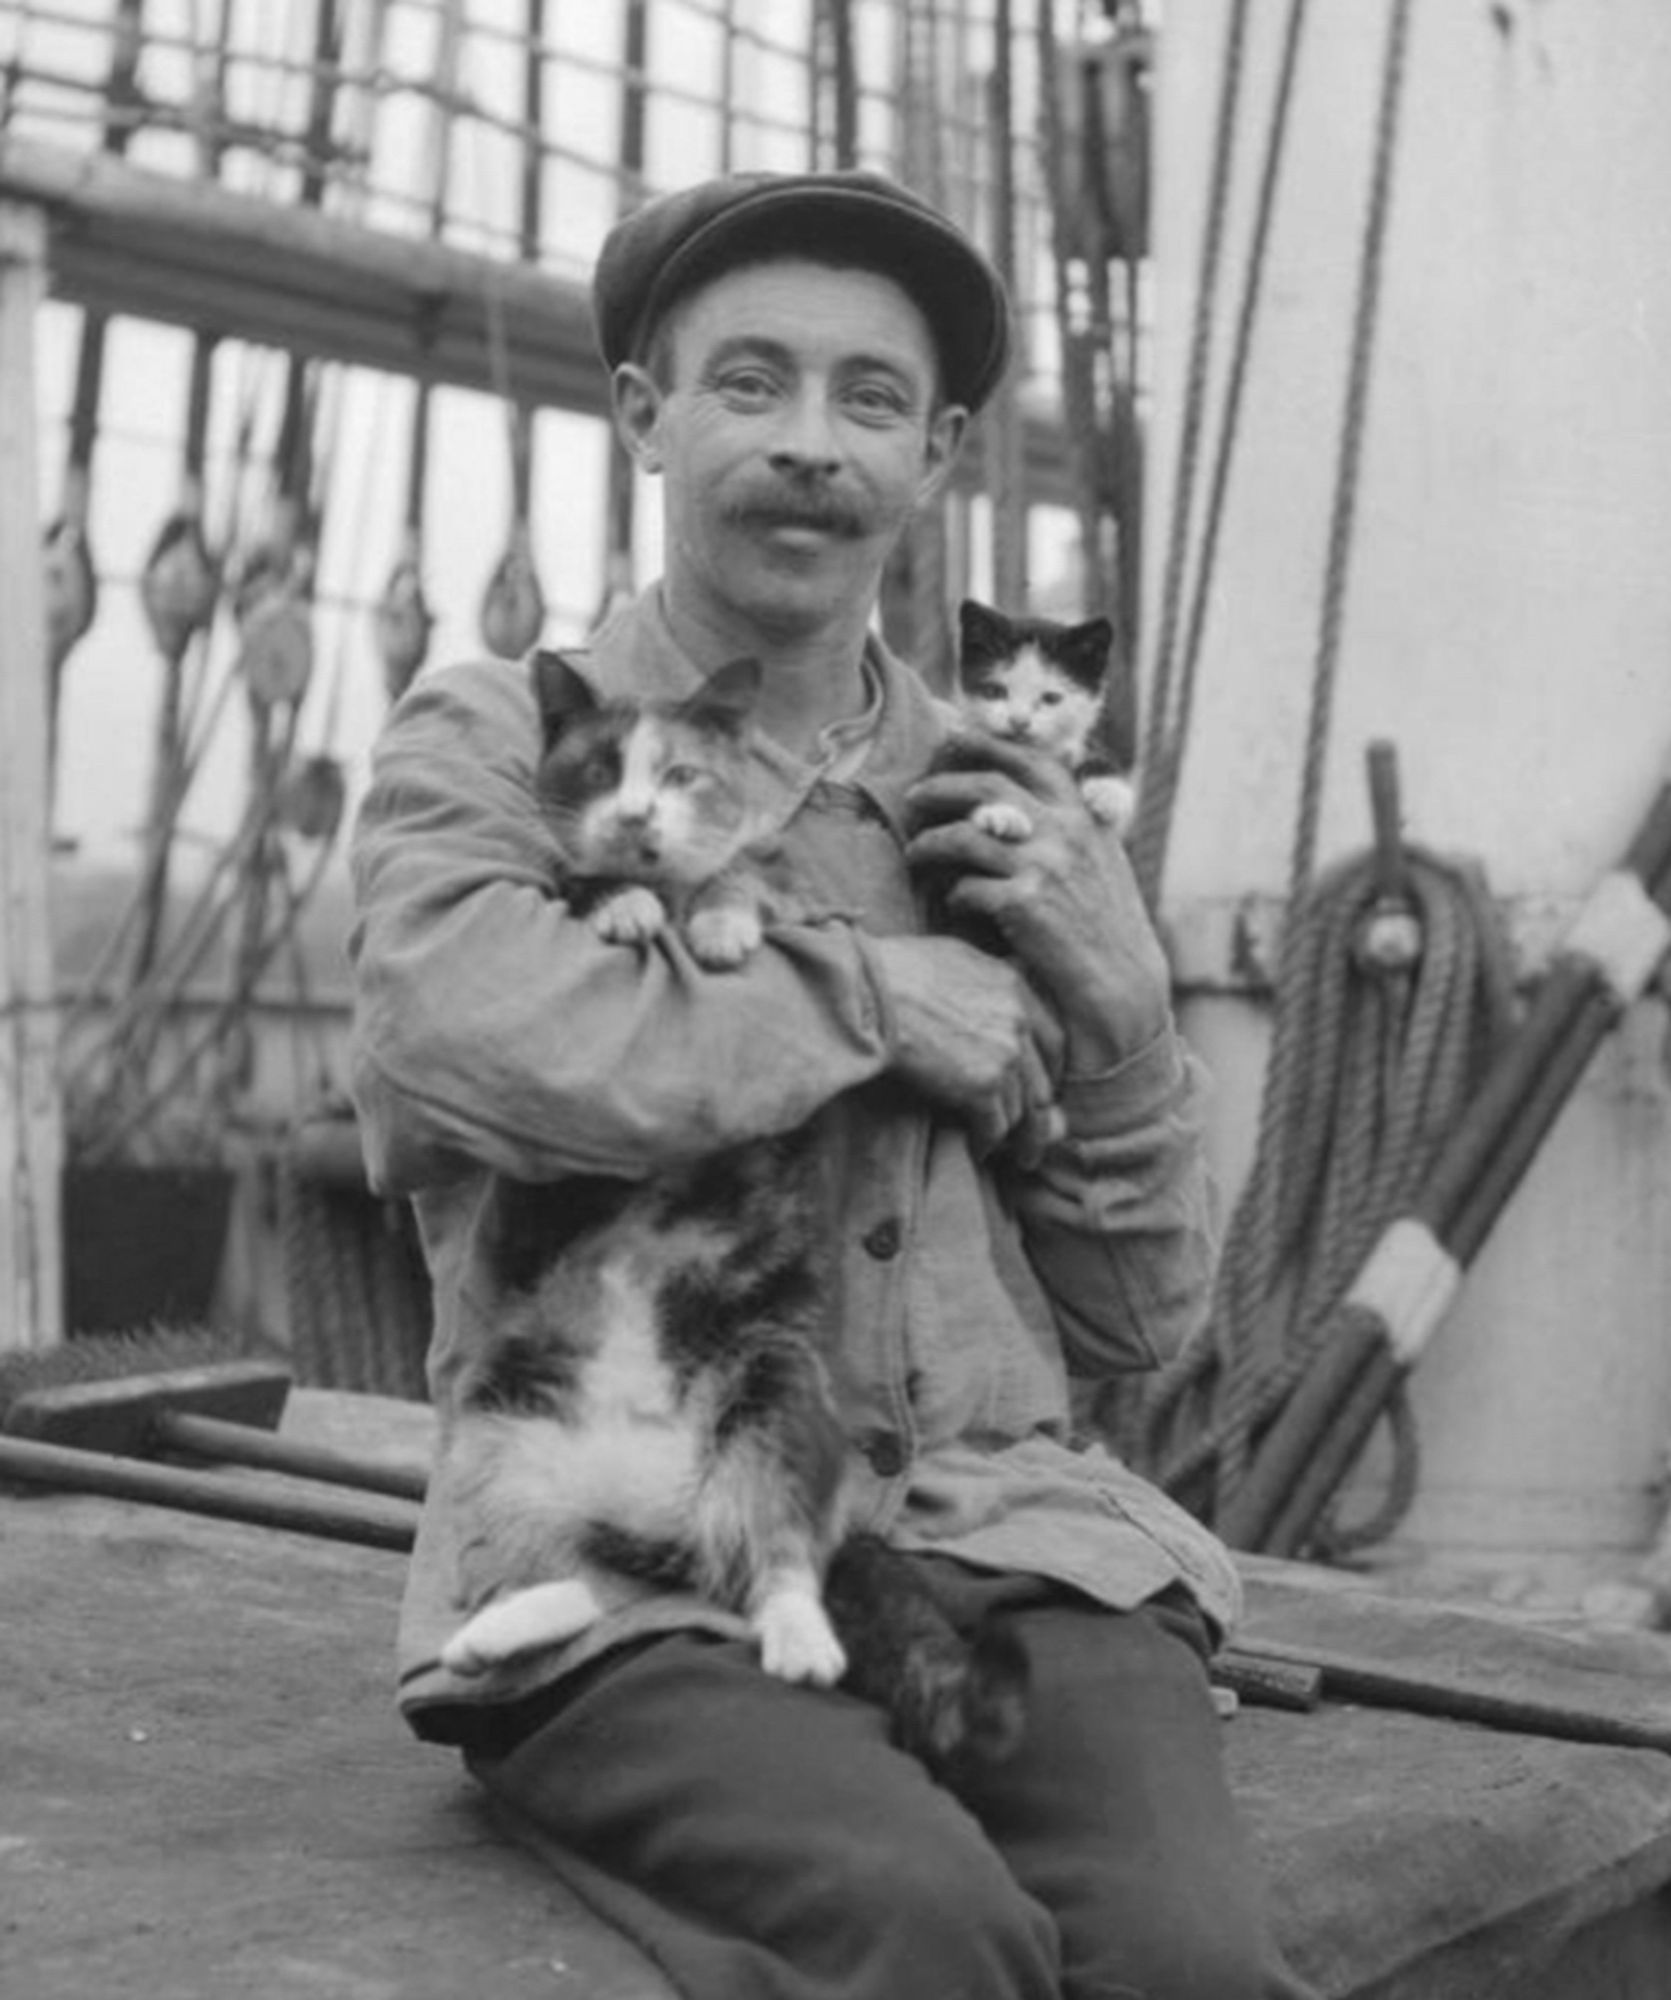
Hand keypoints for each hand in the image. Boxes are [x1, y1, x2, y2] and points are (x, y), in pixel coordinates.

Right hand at [868, 934, 1064, 1162]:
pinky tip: (978, 1151)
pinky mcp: (983, 1087)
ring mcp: (1005, 1055)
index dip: (1048, 1072)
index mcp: (1013, 987)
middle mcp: (1018, 1020)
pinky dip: (987, 1144)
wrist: (865, 992)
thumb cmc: (890, 971)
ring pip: (1021, 1110)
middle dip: (1040, 1115)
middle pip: (1042, 1082)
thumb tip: (986, 997)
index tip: (1039, 1091)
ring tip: (1009, 1154)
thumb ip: (981, 981)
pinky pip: (995, 1127)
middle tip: (1034, 1137)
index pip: (1051, 1039)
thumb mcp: (951, 957)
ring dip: (1014, 1135)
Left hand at [904, 735, 1170, 1073]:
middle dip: (941, 786)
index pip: (1033, 762)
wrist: (1124, 987)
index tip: (952, 739)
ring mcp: (1044, 866)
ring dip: (930, 843)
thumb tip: (1021, 808)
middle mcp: (1065, 833)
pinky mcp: (1024, 905)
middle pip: (987, 786)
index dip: (988, 745)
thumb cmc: (1108, 930)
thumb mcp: (1100, 866)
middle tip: (913, 796)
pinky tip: (954, 904)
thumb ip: (1069, 832)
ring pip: (965, 835)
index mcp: (1084, 818)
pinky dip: (954, 895)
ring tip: (914, 853)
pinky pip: (966, 888)